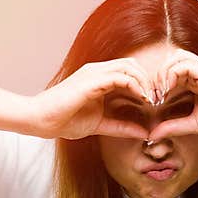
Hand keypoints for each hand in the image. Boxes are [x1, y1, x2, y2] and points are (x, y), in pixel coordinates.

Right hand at [22, 58, 154, 139]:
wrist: (39, 120)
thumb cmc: (63, 121)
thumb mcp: (100, 125)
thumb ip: (121, 127)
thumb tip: (144, 133)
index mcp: (98, 78)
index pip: (129, 71)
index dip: (145, 84)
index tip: (155, 102)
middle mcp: (97, 70)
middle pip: (133, 65)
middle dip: (149, 80)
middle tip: (158, 99)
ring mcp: (94, 73)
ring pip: (130, 67)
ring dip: (145, 83)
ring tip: (153, 100)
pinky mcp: (91, 80)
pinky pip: (121, 77)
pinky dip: (135, 86)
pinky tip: (142, 100)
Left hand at [149, 49, 197, 141]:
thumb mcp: (194, 124)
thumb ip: (173, 126)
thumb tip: (153, 134)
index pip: (172, 70)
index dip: (159, 83)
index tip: (153, 103)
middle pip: (172, 60)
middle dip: (158, 76)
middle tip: (153, 96)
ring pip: (176, 58)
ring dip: (163, 74)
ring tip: (160, 94)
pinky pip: (182, 65)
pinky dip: (170, 75)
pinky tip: (167, 92)